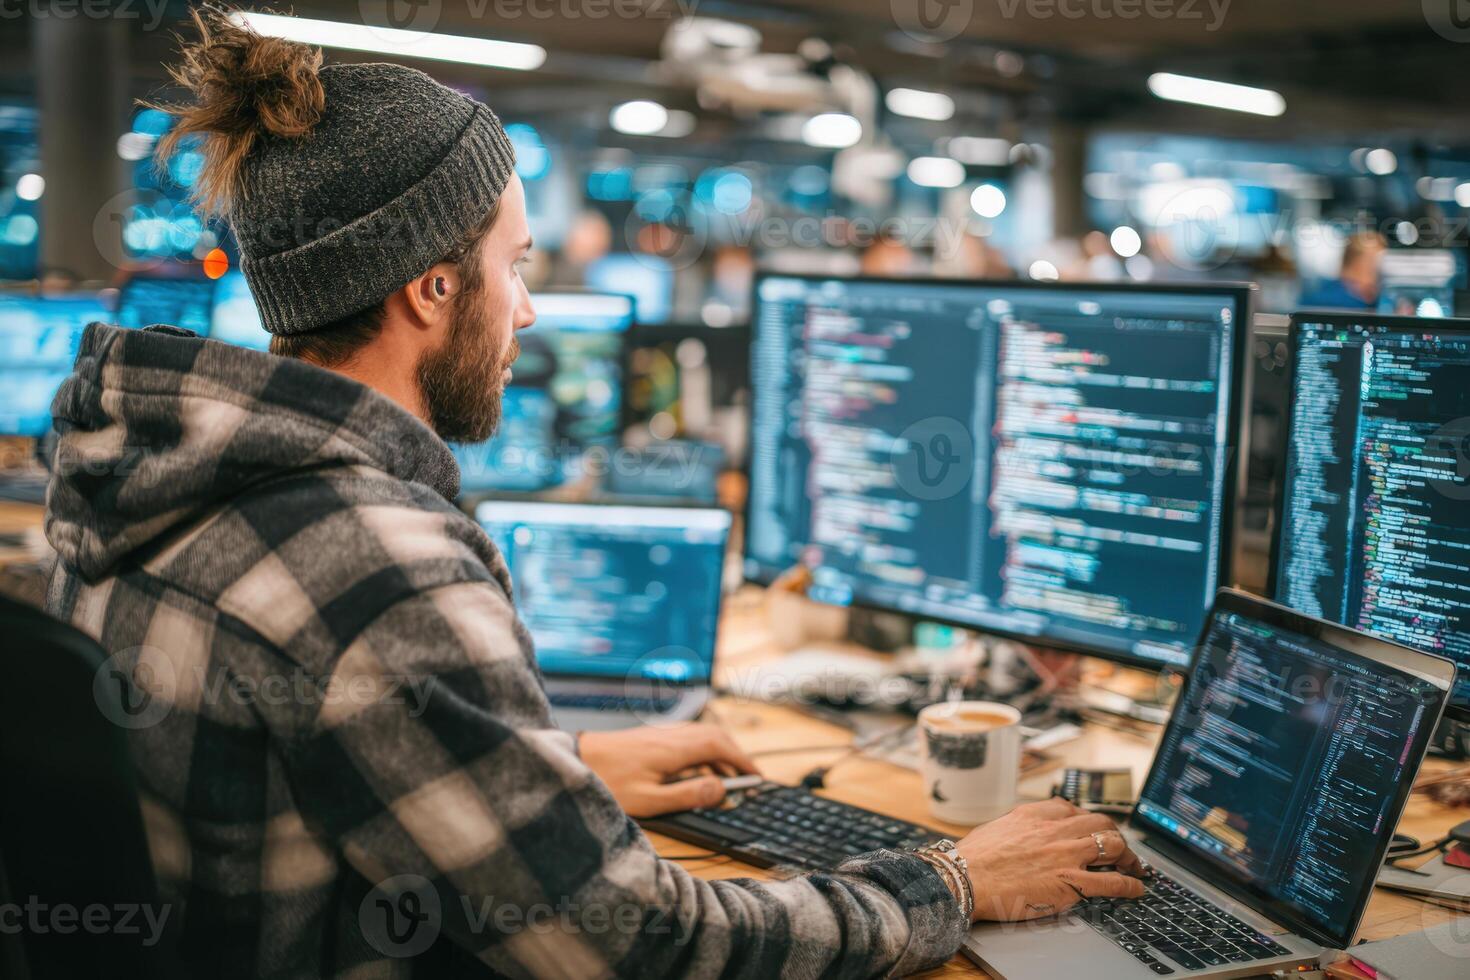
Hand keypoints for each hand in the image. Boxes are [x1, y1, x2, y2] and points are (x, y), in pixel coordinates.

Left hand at [579, 723, 759, 817]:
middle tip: (747, 780)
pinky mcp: (652, 737)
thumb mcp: (650, 800)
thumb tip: (720, 790)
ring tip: (725, 780)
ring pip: (702, 736)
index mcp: (674, 748)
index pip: (720, 746)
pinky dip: (702, 752)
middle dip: (735, 756)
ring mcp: (661, 733)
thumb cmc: (609, 782)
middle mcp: (671, 735)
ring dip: (719, 754)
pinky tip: (697, 771)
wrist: (575, 760)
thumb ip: (687, 794)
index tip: (757, 777)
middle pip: (715, 737)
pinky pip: (688, 739)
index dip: (742, 760)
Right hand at [955, 798, 1145, 920]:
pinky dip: (1130, 884)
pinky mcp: (1071, 882)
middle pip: (1100, 823)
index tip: (1091, 829)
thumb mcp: (997, 828)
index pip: (1073, 809)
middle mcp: (1055, 830)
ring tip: (1133, 865)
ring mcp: (1066, 855)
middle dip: (1114, 834)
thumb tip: (1022, 832)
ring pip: (1113, 845)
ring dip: (1128, 856)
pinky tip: (1136, 888)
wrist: (965, 878)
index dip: (1087, 820)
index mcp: (1035, 814)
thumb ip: (1017, 826)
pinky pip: (1112, 881)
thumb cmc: (973, 859)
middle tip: (1118, 847)